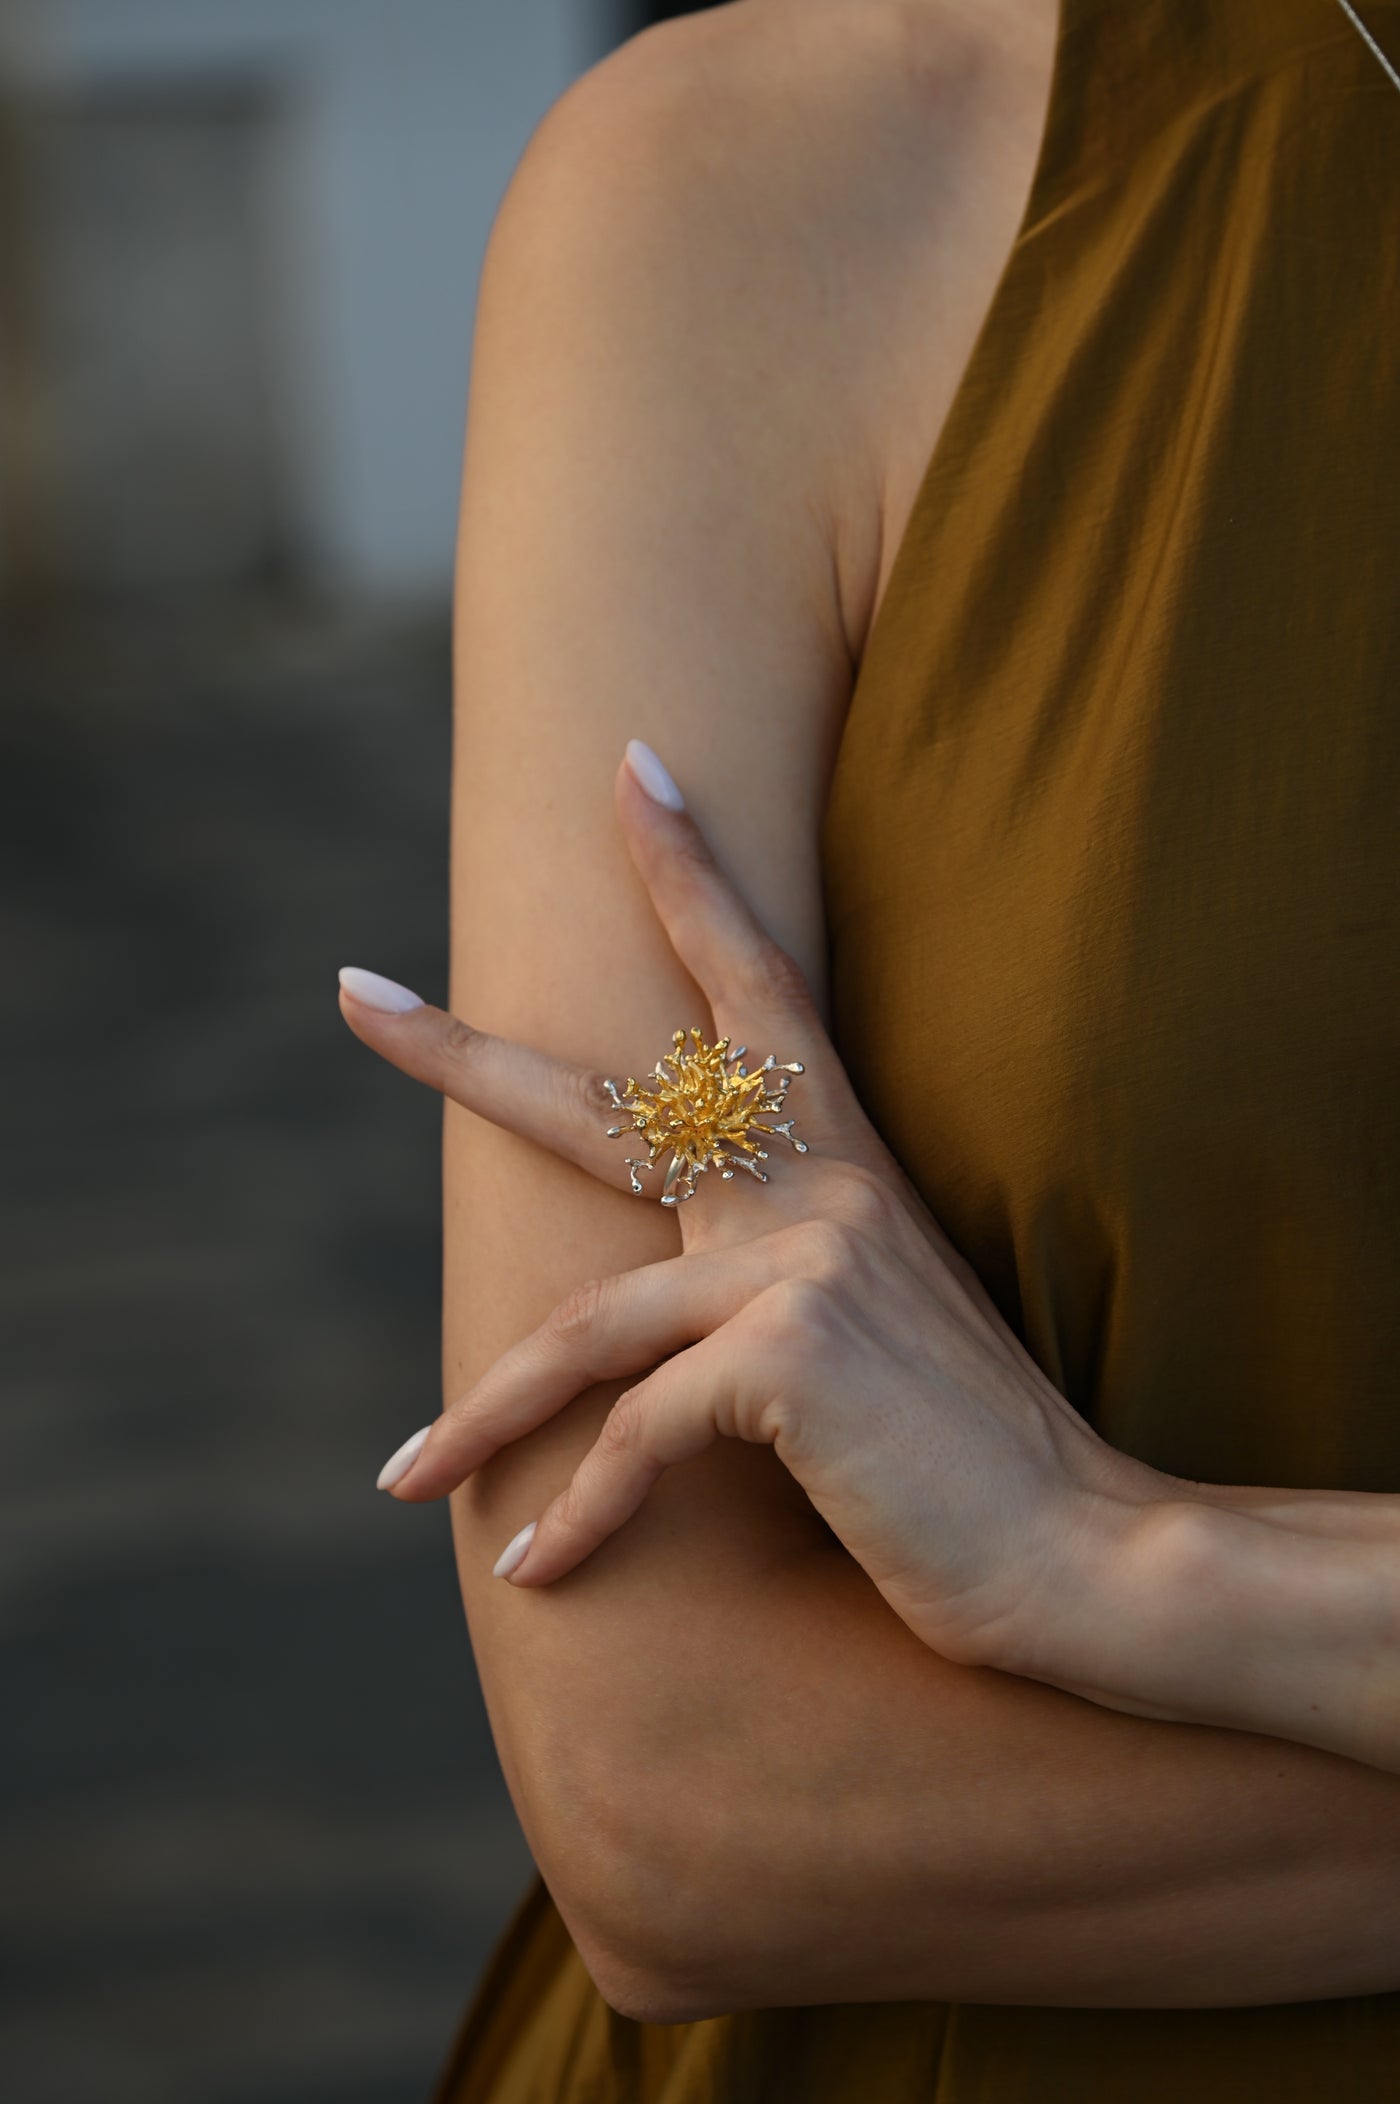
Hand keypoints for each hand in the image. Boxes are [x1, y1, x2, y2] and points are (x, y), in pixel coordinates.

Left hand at [338, 742, 1165, 1681]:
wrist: (1085, 1543)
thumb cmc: (967, 1448)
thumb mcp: (869, 1327)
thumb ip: (775, 1281)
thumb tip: (662, 1309)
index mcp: (838, 1163)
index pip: (751, 984)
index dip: (691, 875)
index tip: (632, 776)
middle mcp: (813, 1188)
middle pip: (604, 1103)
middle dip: (465, 1055)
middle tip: (356, 997)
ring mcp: (798, 1261)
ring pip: (580, 1326)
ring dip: (478, 1416)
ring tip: (398, 1479)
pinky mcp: (786, 1356)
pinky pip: (633, 1434)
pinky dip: (578, 1515)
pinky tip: (535, 1575)